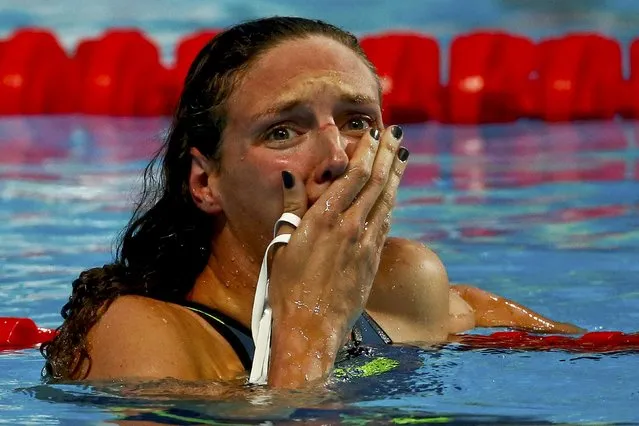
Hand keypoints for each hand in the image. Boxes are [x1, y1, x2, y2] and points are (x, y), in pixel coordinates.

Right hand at [267, 125, 408, 386]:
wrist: (310, 327)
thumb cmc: (287, 288)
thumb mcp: (281, 244)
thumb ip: (291, 208)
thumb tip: (290, 176)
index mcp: (324, 219)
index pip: (353, 176)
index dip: (366, 152)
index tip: (374, 133)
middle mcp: (350, 227)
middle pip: (376, 182)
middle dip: (388, 154)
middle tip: (397, 133)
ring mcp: (365, 244)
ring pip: (386, 200)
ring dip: (395, 175)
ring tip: (402, 155)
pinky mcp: (372, 261)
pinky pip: (385, 223)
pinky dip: (390, 203)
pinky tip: (393, 194)